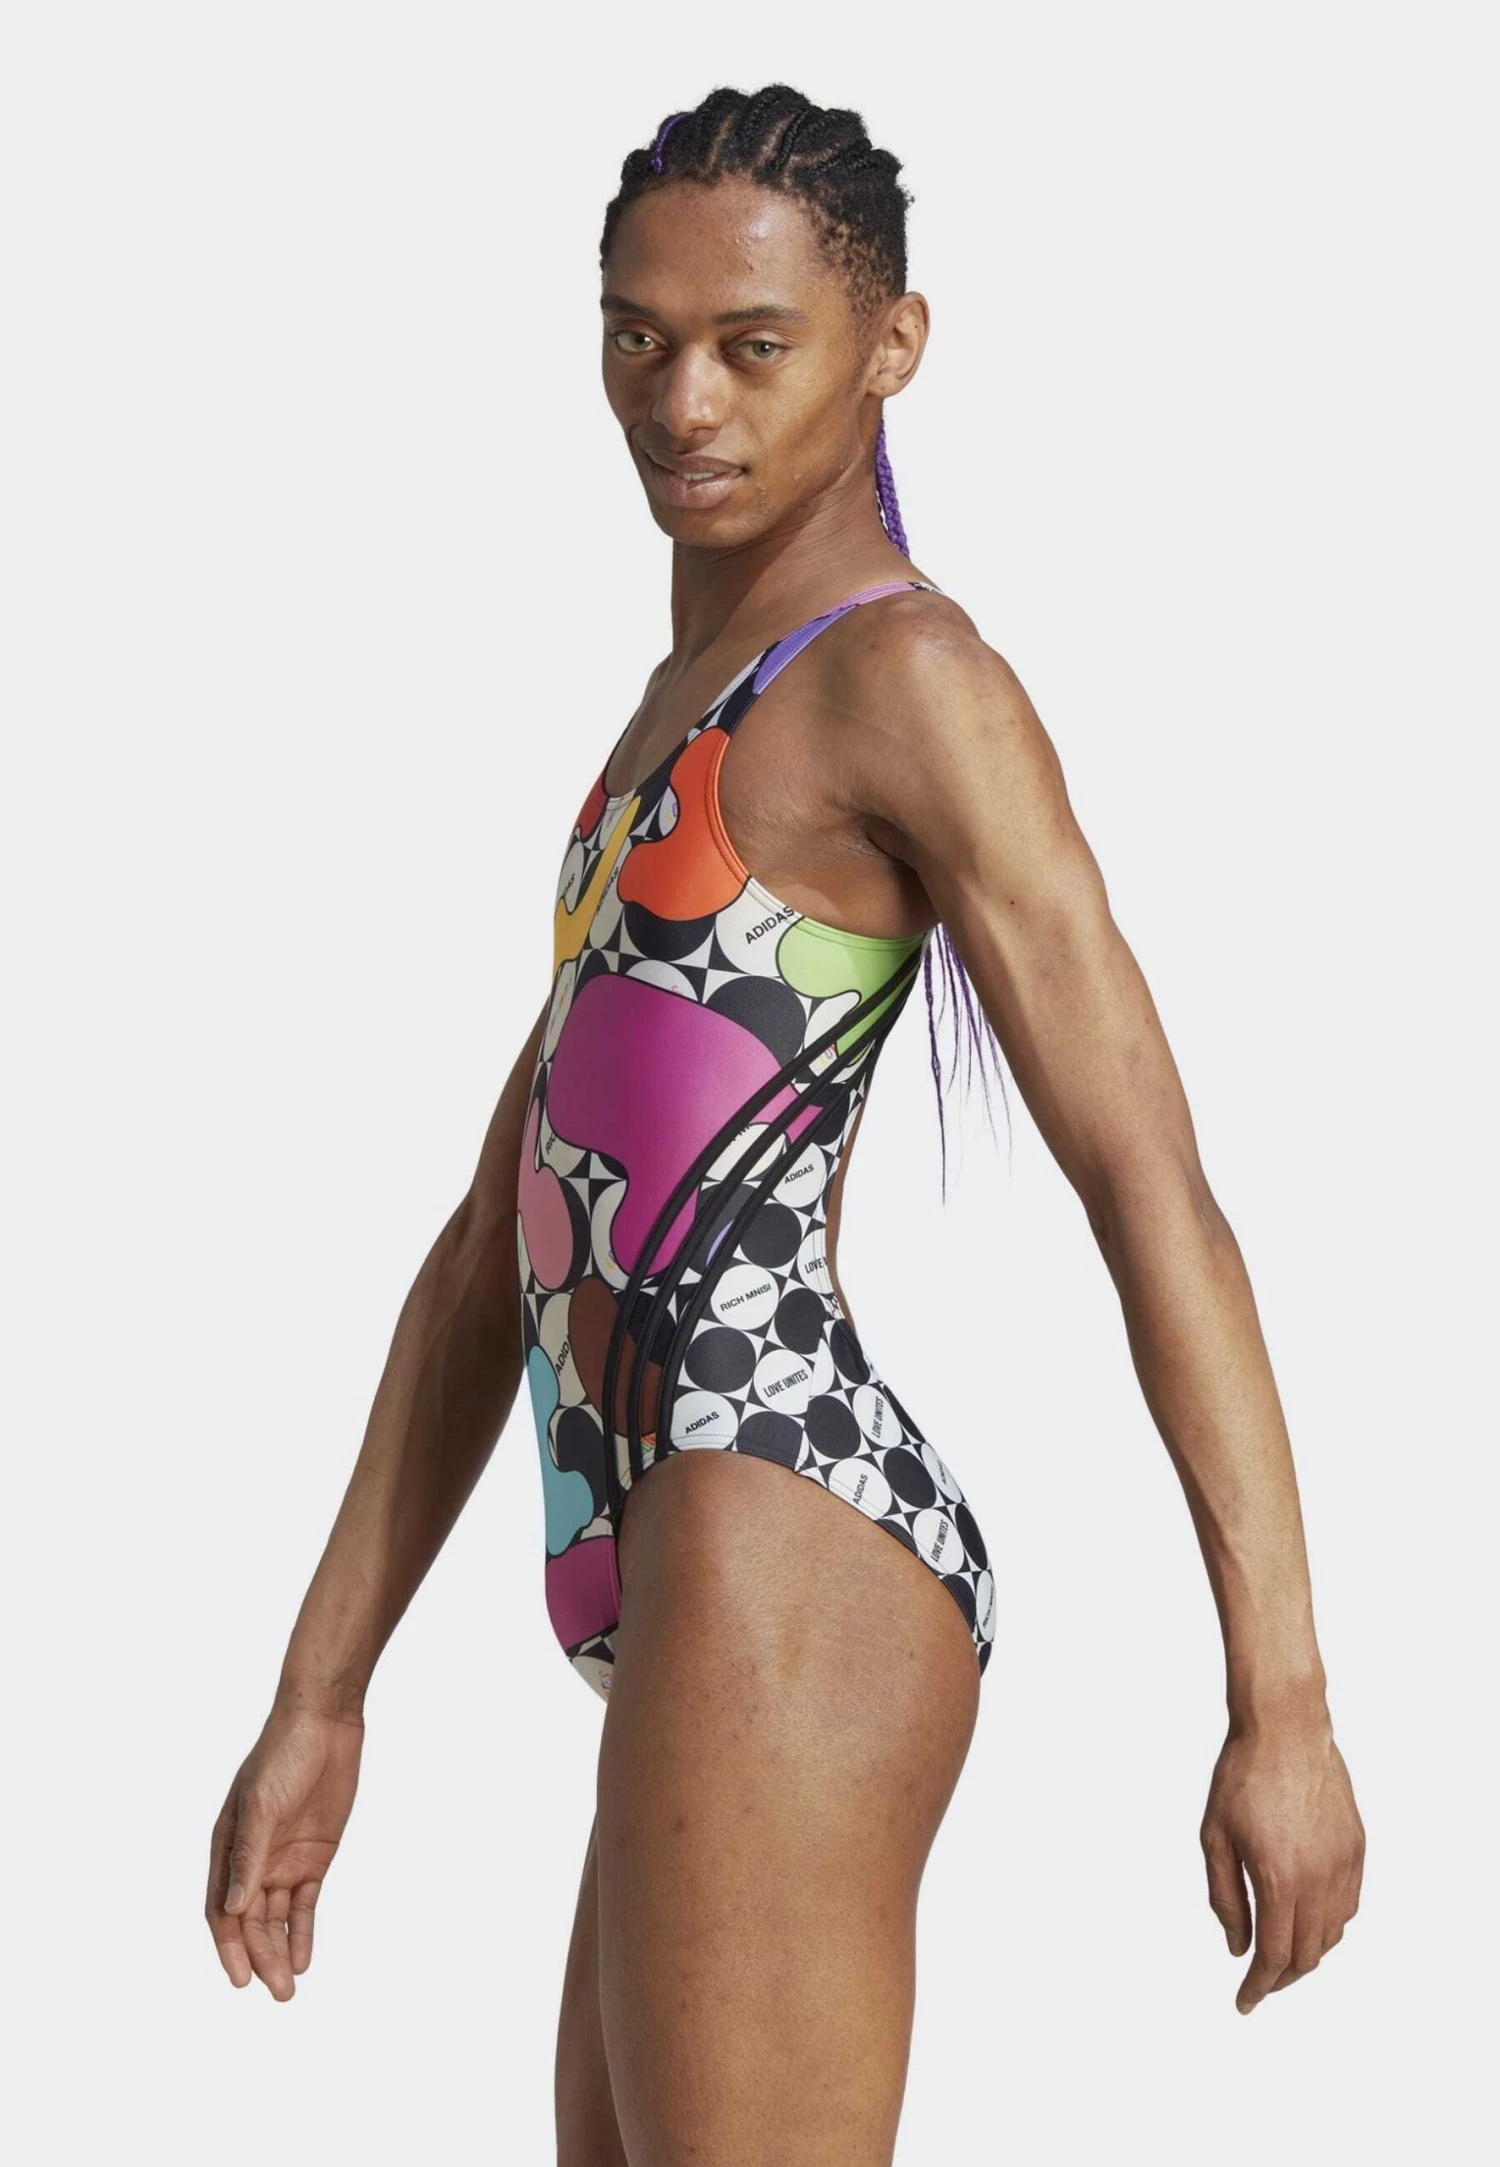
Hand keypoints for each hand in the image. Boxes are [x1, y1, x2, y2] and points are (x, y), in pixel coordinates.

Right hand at [206, 1701, 364, 1999]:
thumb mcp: (262, 1805)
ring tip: (288, 1989)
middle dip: (260, 1957)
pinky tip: (304, 1958)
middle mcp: (252, 1860)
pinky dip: (303, 1931)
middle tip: (276, 1993)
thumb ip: (249, 1856)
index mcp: (227, 1847)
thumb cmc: (282, 1755)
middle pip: (251, 1921)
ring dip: (281, 1952)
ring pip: (277, 1918)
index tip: (240, 1979)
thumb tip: (232, 1908)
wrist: (324, 1723)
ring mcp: (283, 1860)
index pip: (221, 1910)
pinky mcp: (314, 1857)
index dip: (228, 1946)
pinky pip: (305, 1904)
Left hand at [1200, 1703, 1364, 2012]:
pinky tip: (1308, 1921)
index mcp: (1279, 1879)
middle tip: (1259, 1984)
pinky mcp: (1357, 1849)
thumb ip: (1225, 1897)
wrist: (1286, 1728)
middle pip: (1306, 1955)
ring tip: (1281, 1956)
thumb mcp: (1214, 1837)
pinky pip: (1348, 1906)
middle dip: (1281, 1979)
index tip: (1244, 2002)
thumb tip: (1238, 1946)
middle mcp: (1319, 1879)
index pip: (1274, 1957)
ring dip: (1306, 1955)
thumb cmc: (1241, 1778)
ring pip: (1331, 1935)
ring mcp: (1343, 1864)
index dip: (1258, 1987)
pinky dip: (1329, 1927)